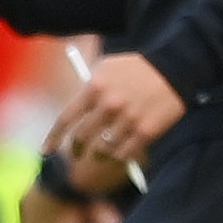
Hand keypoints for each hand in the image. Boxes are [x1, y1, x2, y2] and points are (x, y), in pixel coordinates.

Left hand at [49, 52, 185, 162]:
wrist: (175, 69)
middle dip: (77, 148)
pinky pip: (123, 155)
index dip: (54, 137)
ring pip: (103, 150)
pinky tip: (121, 149)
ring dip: (100, 153)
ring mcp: (128, 120)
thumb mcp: (107, 67)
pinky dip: (119, 155)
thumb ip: (88, 88)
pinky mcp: (146, 132)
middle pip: (82, 138)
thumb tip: (74, 114)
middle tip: (78, 152)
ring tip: (104, 149)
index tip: (46, 150)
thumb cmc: (137, 68)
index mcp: (95, 87)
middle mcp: (109, 105)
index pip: (66, 118)